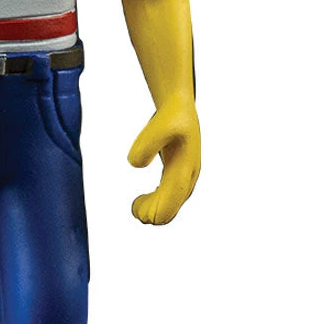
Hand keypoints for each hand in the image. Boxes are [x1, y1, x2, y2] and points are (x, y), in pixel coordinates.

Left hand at [127, 97, 200, 224]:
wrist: (180, 109)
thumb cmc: (170, 117)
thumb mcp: (159, 125)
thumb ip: (147, 144)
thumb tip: (135, 164)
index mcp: (185, 171)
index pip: (171, 204)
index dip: (153, 212)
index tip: (136, 205)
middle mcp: (188, 179)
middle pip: (170, 211)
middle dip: (151, 214)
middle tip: (134, 206)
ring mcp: (185, 179)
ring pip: (171, 208)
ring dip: (152, 211)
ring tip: (136, 204)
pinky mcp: (179, 177)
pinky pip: (169, 200)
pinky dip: (156, 204)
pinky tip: (143, 198)